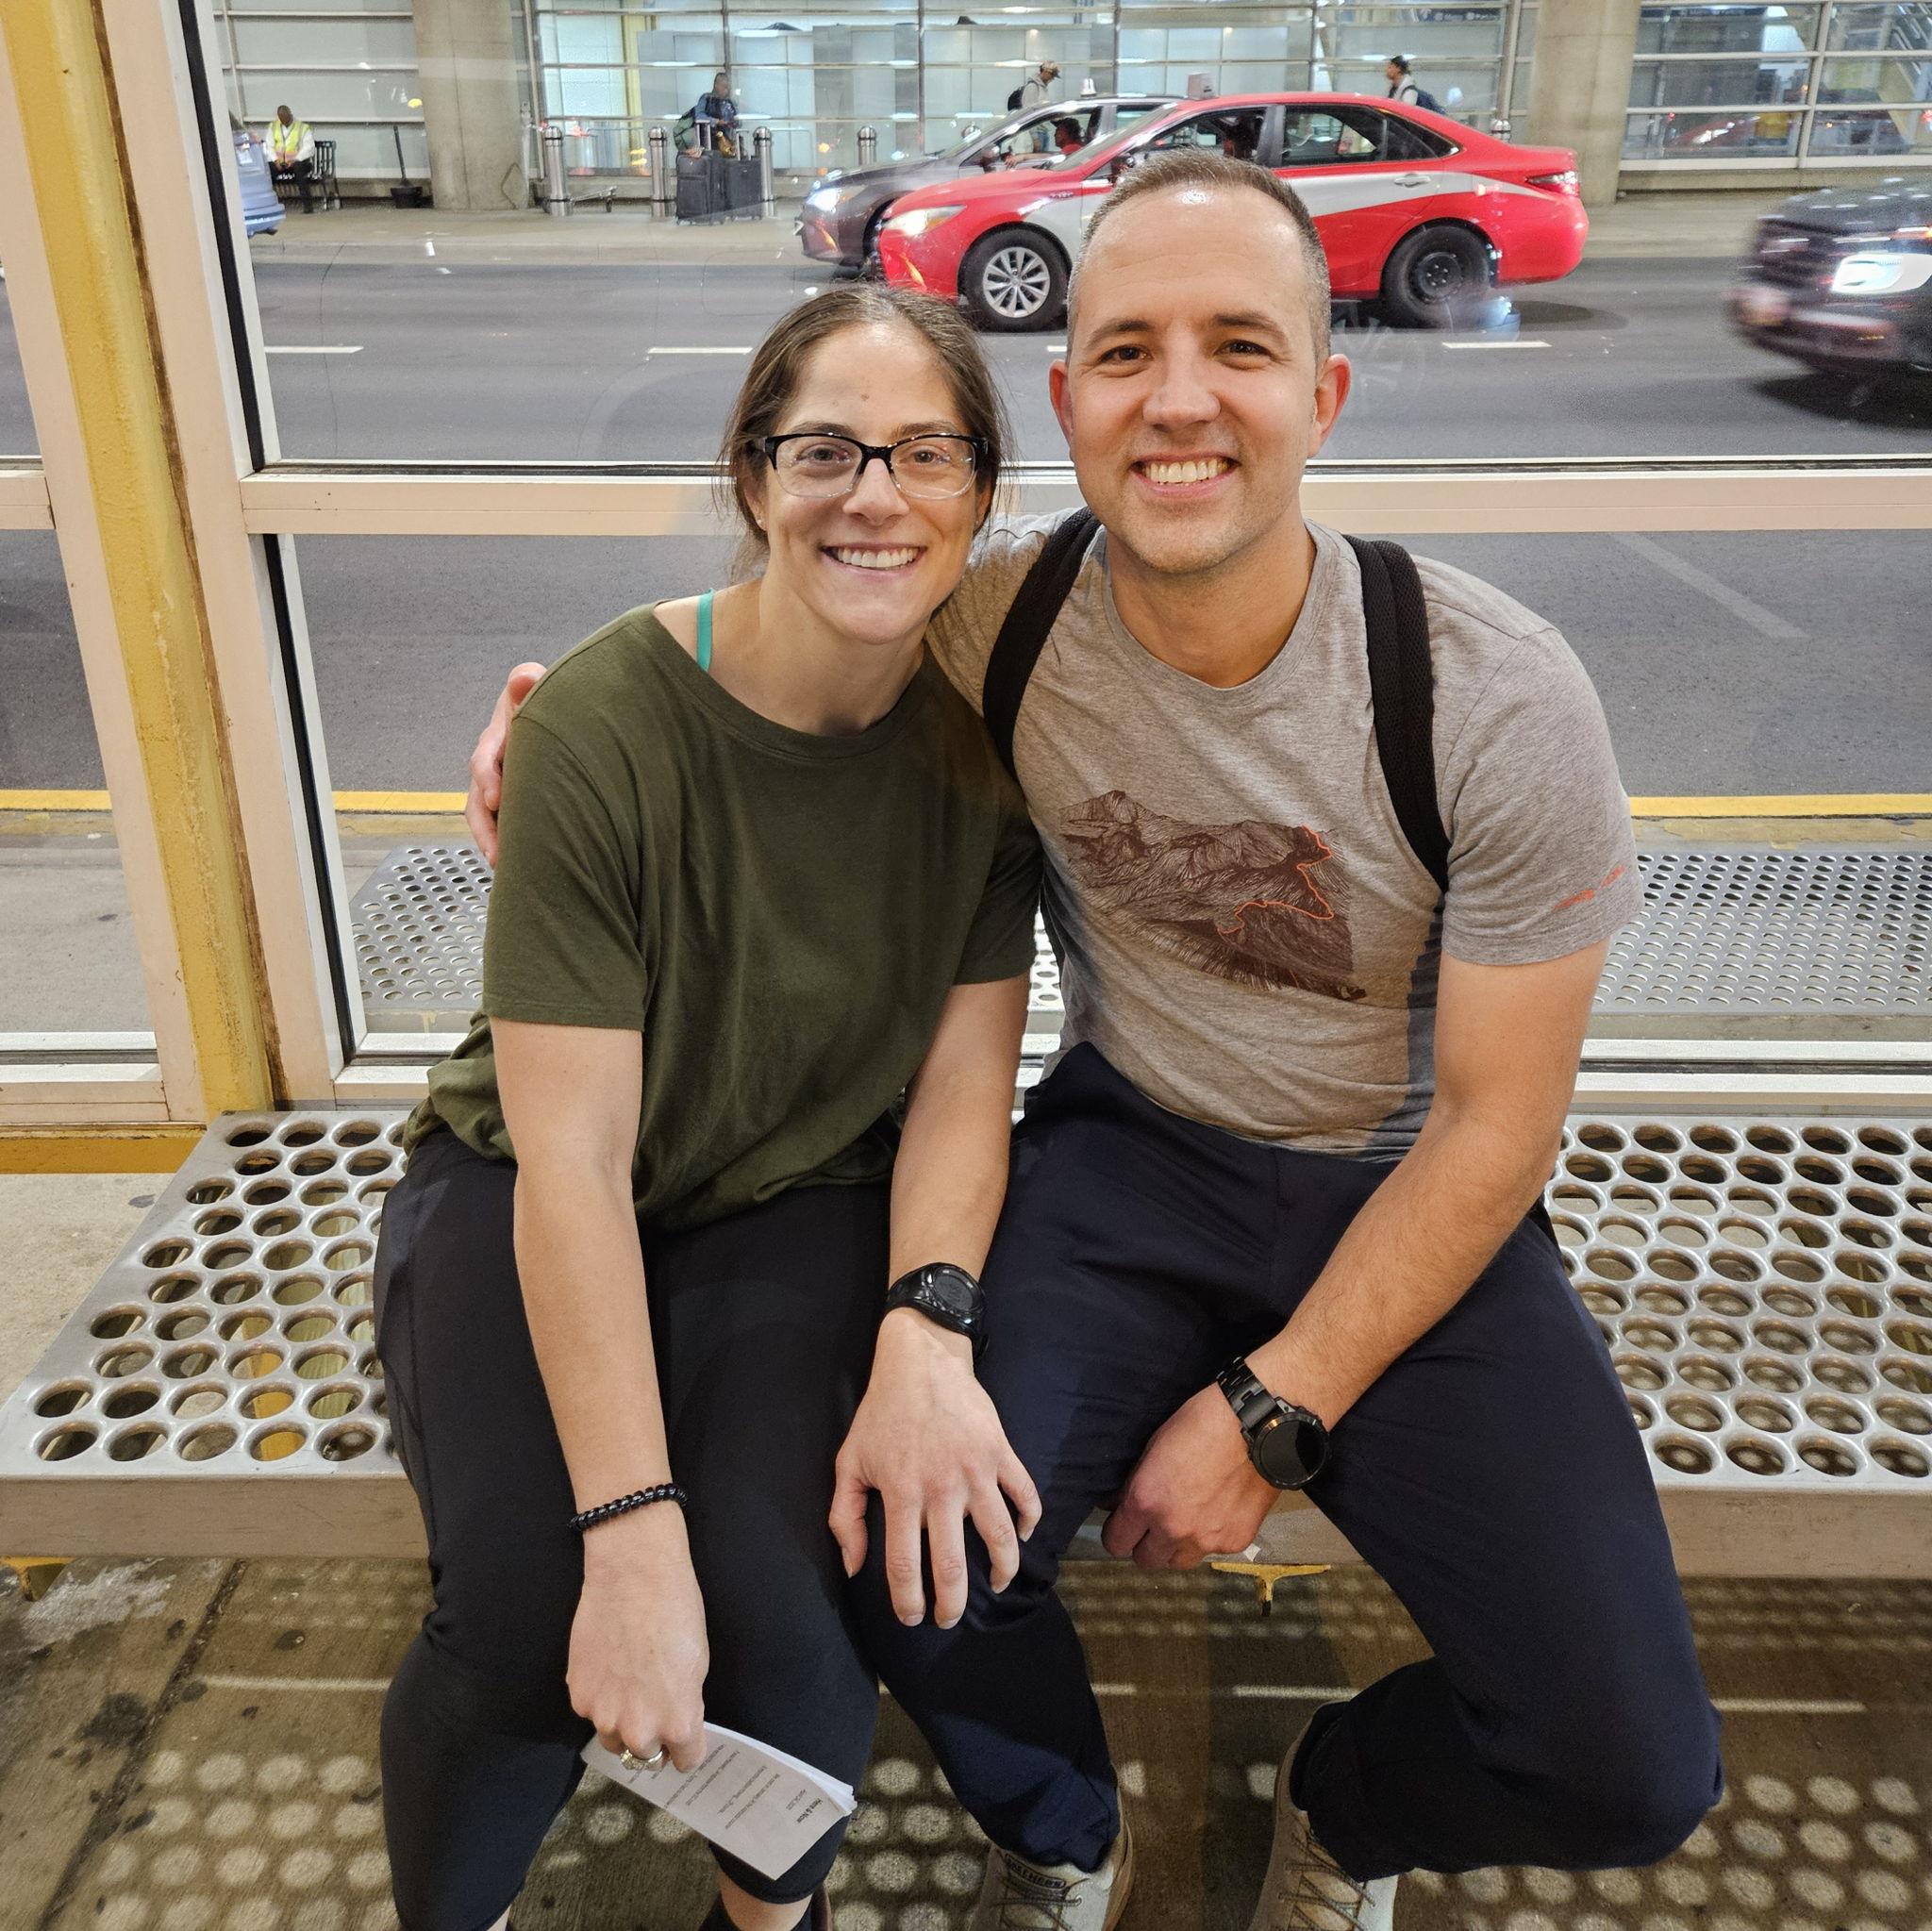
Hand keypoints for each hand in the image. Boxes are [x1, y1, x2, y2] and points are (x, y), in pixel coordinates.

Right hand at [466, 661, 547, 863]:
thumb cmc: (546, 698)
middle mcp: (493, 765)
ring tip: (505, 866)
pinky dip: (510, 843)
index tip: (493, 799)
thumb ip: (529, 681)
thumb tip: (524, 677)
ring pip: (488, 820)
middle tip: (497, 852)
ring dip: (493, 843)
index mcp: (497, 738)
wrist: (560, 713)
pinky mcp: (515, 802)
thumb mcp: (537, 684)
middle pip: (478, 802)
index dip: (487, 779)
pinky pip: (507, 826)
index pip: (484, 760)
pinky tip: (522, 864)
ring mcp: (502, 786)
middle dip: (486, 828)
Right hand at [570, 1505, 709, 1771]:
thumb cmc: (676, 1611)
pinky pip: (591, 1712)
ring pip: (613, 1739)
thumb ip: (684, 1704)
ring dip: (621, 1722)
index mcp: (677, 1723)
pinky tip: (607, 1666)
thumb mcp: (698, 1664)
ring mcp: (603, 1716)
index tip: (685, 1737)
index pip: (685, 1761)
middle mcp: (639, 1730)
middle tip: (653, 1702)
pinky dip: (599, 1698)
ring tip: (627, 1684)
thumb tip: (672, 1720)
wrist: (633, 1577)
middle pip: (645, 1755)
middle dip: (651, 1735)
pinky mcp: (578, 1697)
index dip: (687, 1748)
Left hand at [829, 1310, 1041, 1627]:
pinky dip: (1029, 1520)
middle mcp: (941, 1488)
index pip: (905, 1566)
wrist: (920, 1361)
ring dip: (1002, 1570)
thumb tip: (854, 1566)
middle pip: (953, 1566)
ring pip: (1000, 1537)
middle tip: (950, 1618)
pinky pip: (1026, 1494)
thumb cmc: (881, 1415)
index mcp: (901, 1493)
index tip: (912, 1617)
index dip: (908, 1602)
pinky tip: (1020, 1536)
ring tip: (996, 1586)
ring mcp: (976, 1470)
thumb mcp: (849, 1463)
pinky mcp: (1001, 1452)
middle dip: (953, 1604)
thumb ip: (846, 1517)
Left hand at [1102, 1383, 1279, 1569]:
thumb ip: (1134, 1485)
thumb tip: (1117, 1504)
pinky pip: (1213, 1550)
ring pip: (1179, 1561)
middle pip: (1146, 1560)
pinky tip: (1219, 1510)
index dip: (1117, 1534)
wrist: (1255, 1428)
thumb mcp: (1154, 1447)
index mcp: (1145, 1502)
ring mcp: (1205, 1541)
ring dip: (1176, 1547)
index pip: (1116, 1543)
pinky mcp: (1234, 1542)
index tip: (1124, 1525)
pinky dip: (1210, 1536)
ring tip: (1187, 1520)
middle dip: (1145, 1544)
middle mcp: (1172, 1529)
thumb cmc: (1199, 1424)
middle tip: (1155, 1523)